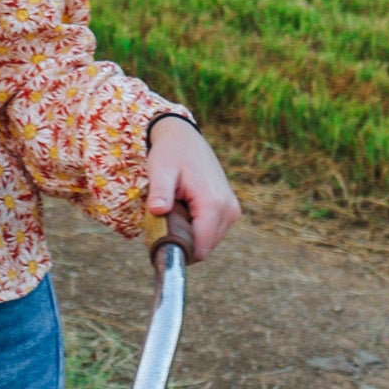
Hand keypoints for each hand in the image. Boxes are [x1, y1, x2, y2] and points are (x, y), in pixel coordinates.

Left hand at [145, 121, 239, 261]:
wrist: (185, 138)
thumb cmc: (171, 153)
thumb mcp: (161, 170)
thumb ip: (160, 192)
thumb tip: (158, 211)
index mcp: (214, 203)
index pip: (200, 248)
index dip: (178, 251)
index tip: (157, 241)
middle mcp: (229, 210)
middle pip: (204, 248)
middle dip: (181, 241)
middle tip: (162, 221)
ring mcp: (232, 211)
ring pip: (208, 242)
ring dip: (188, 234)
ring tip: (173, 210)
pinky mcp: (230, 210)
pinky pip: (211, 232)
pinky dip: (195, 228)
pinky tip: (183, 209)